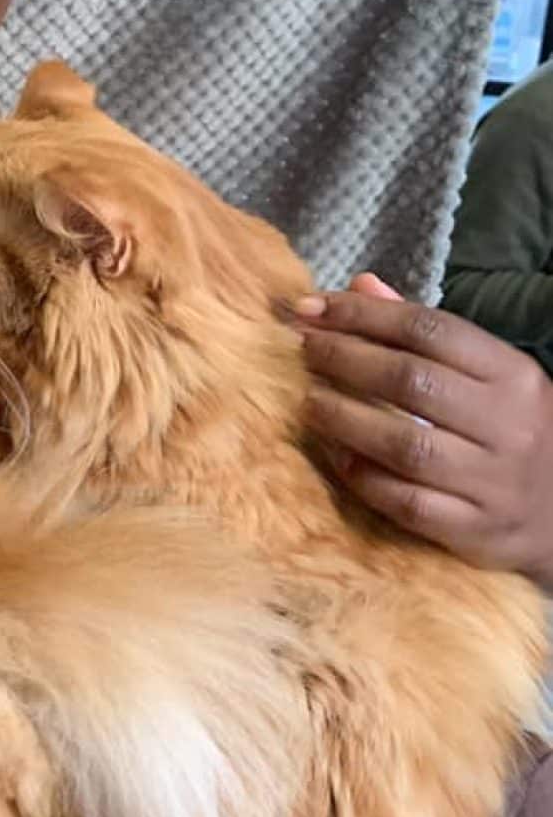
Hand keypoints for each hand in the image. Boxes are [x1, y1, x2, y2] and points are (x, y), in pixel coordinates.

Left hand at [293, 273, 552, 589]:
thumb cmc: (512, 428)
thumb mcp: (488, 374)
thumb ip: (424, 330)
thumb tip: (359, 285)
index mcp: (513, 374)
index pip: (429, 328)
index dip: (364, 314)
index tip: (313, 308)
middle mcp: (508, 424)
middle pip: (411, 381)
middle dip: (345, 359)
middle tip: (303, 349)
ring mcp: (494, 482)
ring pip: (405, 445)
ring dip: (345, 418)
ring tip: (309, 402)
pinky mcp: (476, 531)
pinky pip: (409, 503)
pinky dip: (365, 478)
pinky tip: (337, 457)